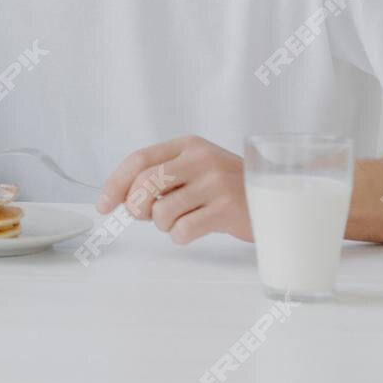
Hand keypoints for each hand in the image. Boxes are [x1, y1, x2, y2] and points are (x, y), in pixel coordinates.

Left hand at [96, 135, 250, 244]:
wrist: (278, 198)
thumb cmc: (230, 187)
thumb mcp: (197, 168)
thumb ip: (163, 176)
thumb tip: (122, 198)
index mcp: (188, 145)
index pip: (139, 160)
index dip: (115, 183)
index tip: (104, 204)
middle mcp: (200, 159)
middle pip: (145, 183)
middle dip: (136, 206)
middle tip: (146, 215)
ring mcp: (214, 183)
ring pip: (161, 211)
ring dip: (163, 225)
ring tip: (180, 220)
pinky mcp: (226, 209)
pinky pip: (182, 230)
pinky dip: (180, 236)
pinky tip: (194, 230)